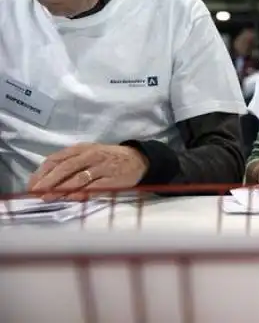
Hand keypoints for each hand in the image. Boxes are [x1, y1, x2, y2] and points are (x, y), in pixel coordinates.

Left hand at [27, 143, 148, 200]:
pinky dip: (80, 193)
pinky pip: (93, 188)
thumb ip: (69, 163)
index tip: (31, 184)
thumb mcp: (89, 154)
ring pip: (77, 178)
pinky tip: (70, 198)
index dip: (42, 172)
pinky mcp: (112, 179)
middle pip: (65, 168)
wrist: (138, 160)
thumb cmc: (108, 158)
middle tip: (35, 193)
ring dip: (60, 189)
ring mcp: (102, 167)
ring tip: (47, 198)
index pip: (57, 158)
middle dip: (48, 181)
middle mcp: (91, 155)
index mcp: (82, 148)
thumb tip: (45, 179)